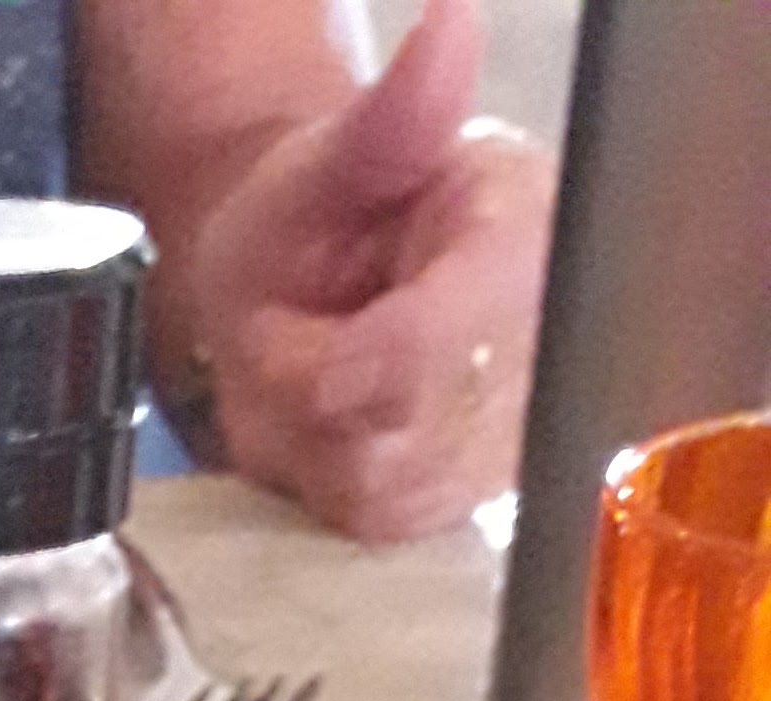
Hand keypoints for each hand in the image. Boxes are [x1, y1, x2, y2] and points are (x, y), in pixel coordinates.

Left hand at [183, 0, 553, 544]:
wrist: (314, 279)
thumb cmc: (321, 214)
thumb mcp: (330, 156)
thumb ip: (388, 115)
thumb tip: (451, 27)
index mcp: (522, 230)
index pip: (453, 332)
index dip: (367, 357)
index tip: (309, 353)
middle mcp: (540, 342)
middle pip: (397, 433)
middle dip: (309, 396)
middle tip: (288, 335)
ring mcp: (511, 432)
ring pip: (375, 488)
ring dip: (309, 442)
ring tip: (310, 370)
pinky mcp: (468, 498)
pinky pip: (373, 522)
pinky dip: (325, 481)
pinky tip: (329, 424)